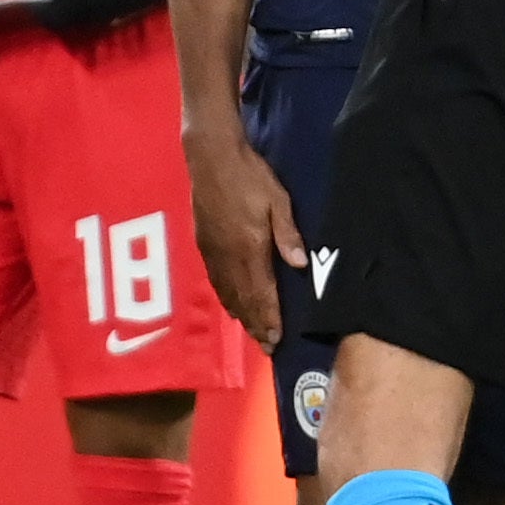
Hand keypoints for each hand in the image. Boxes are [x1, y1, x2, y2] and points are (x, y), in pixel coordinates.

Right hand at [187, 128, 303, 351]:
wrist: (211, 157)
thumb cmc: (251, 176)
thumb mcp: (277, 200)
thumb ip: (288, 234)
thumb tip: (300, 266)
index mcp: (250, 248)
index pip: (261, 293)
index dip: (270, 318)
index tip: (277, 340)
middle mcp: (229, 257)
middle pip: (243, 300)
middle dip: (257, 325)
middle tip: (268, 348)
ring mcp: (213, 252)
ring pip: (228, 293)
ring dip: (242, 316)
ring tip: (253, 333)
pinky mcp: (204, 244)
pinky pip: (216, 281)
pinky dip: (226, 298)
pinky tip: (232, 305)